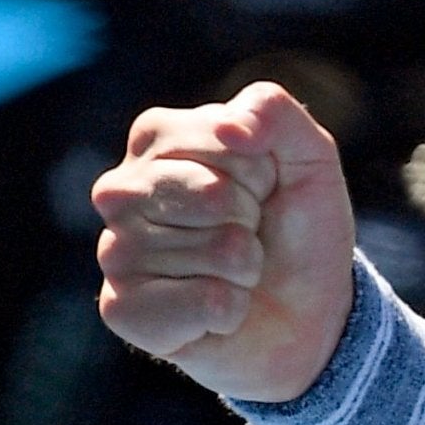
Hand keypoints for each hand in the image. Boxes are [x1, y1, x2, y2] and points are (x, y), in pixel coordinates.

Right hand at [93, 82, 355, 402]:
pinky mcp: (121, 309)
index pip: (224, 138)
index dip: (264, 170)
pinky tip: (219, 310)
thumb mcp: (309, 157)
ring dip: (247, 266)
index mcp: (158, 137)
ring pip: (217, 251)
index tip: (263, 187)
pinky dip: (232, 309)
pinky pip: (204, 303)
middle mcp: (120, 190)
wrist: (305, 310)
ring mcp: (114, 250)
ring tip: (235, 270)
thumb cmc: (297, 226)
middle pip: (213, 195)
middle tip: (249, 231)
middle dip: (253, 217)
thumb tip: (231, 127)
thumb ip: (275, 113)